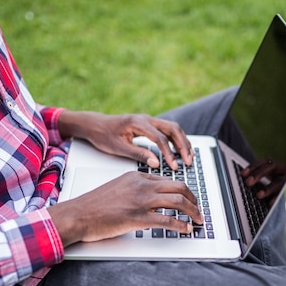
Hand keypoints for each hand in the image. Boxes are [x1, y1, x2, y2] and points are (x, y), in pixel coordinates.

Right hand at [48, 171, 202, 246]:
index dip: (183, 190)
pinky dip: (181, 225)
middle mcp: (141, 185)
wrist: (77, 214)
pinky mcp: (137, 218)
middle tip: (199, 210)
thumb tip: (150, 200)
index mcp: (136, 176)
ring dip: (193, 212)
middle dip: (194, 199)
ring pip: (177, 201)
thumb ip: (134, 190)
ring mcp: (140, 201)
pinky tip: (186, 229)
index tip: (189, 200)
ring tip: (198, 220)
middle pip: (178, 187)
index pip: (167, 180)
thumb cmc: (93, 205)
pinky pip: (167, 220)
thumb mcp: (117, 188)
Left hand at [58, 111, 193, 169]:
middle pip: (173, 129)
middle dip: (183, 146)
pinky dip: (177, 140)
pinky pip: (169, 131)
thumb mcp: (118, 148)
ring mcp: (149, 121)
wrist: (95, 124)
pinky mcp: (150, 125)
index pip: (159, 138)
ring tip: (190, 158)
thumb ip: (138, 154)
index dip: (168, 153)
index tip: (173, 166)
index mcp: (138, 123)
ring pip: (173, 128)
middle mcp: (146, 119)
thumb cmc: (104, 135)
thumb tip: (156, 163)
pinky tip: (182, 151)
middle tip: (189, 161)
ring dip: (183, 142)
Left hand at [240, 158, 285, 205]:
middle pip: (270, 168)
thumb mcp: (266, 177)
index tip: (243, 174)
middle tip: (248, 182)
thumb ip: (256, 177)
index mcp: (274, 164)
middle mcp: (282, 169)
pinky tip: (270, 204)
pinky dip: (276, 198)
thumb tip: (242, 180)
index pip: (264, 162)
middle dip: (258, 174)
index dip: (253, 166)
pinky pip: (283, 194)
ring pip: (278, 182)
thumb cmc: (272, 182)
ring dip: (268, 188)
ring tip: (258, 195)